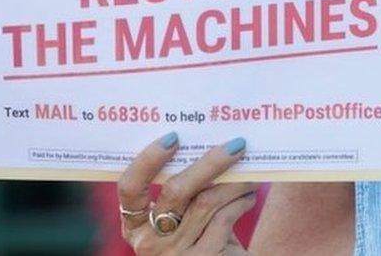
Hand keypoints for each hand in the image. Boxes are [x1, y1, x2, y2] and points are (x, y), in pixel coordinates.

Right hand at [118, 132, 256, 254]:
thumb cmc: (202, 238)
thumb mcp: (184, 217)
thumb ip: (186, 189)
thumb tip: (211, 143)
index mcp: (135, 226)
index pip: (129, 188)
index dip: (147, 160)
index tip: (172, 137)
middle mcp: (149, 242)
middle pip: (175, 190)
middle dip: (209, 163)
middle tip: (237, 144)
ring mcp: (174, 254)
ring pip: (205, 202)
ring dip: (234, 182)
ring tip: (251, 172)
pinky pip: (224, 219)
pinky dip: (241, 202)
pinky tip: (248, 197)